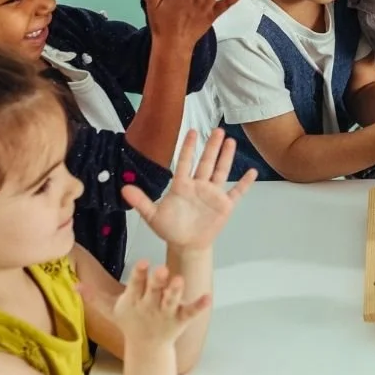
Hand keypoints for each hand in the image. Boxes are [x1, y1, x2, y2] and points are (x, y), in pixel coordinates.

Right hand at [100, 260, 209, 349]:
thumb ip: (94, 297)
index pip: (136, 285)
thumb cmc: (129, 322)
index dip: (139, 274)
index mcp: (134, 300)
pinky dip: (199, 306)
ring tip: (180, 280)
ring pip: (172, 300)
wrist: (147, 348)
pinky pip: (191, 312)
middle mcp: (151, 305)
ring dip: (176, 291)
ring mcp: (167, 312)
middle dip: (158, 281)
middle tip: (162, 269)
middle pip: (154, 291)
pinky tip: (208, 298)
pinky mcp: (181, 318)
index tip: (143, 262)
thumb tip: (74, 285)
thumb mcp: (110, 310)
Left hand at [123, 129, 256, 250]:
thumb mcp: (152, 216)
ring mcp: (213, 194)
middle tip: (217, 129)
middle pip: (206, 162)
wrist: (186, 245)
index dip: (188, 147)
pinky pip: (236, 192)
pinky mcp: (225, 205)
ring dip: (226, 157)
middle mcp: (199, 185)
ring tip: (230, 141)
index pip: (184, 162)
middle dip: (211, 146)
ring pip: (221, 171)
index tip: (191, 132)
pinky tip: (251, 172)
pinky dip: (244, 183)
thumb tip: (123, 188)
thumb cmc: (170, 229)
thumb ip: (141, 201)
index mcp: (182, 185)